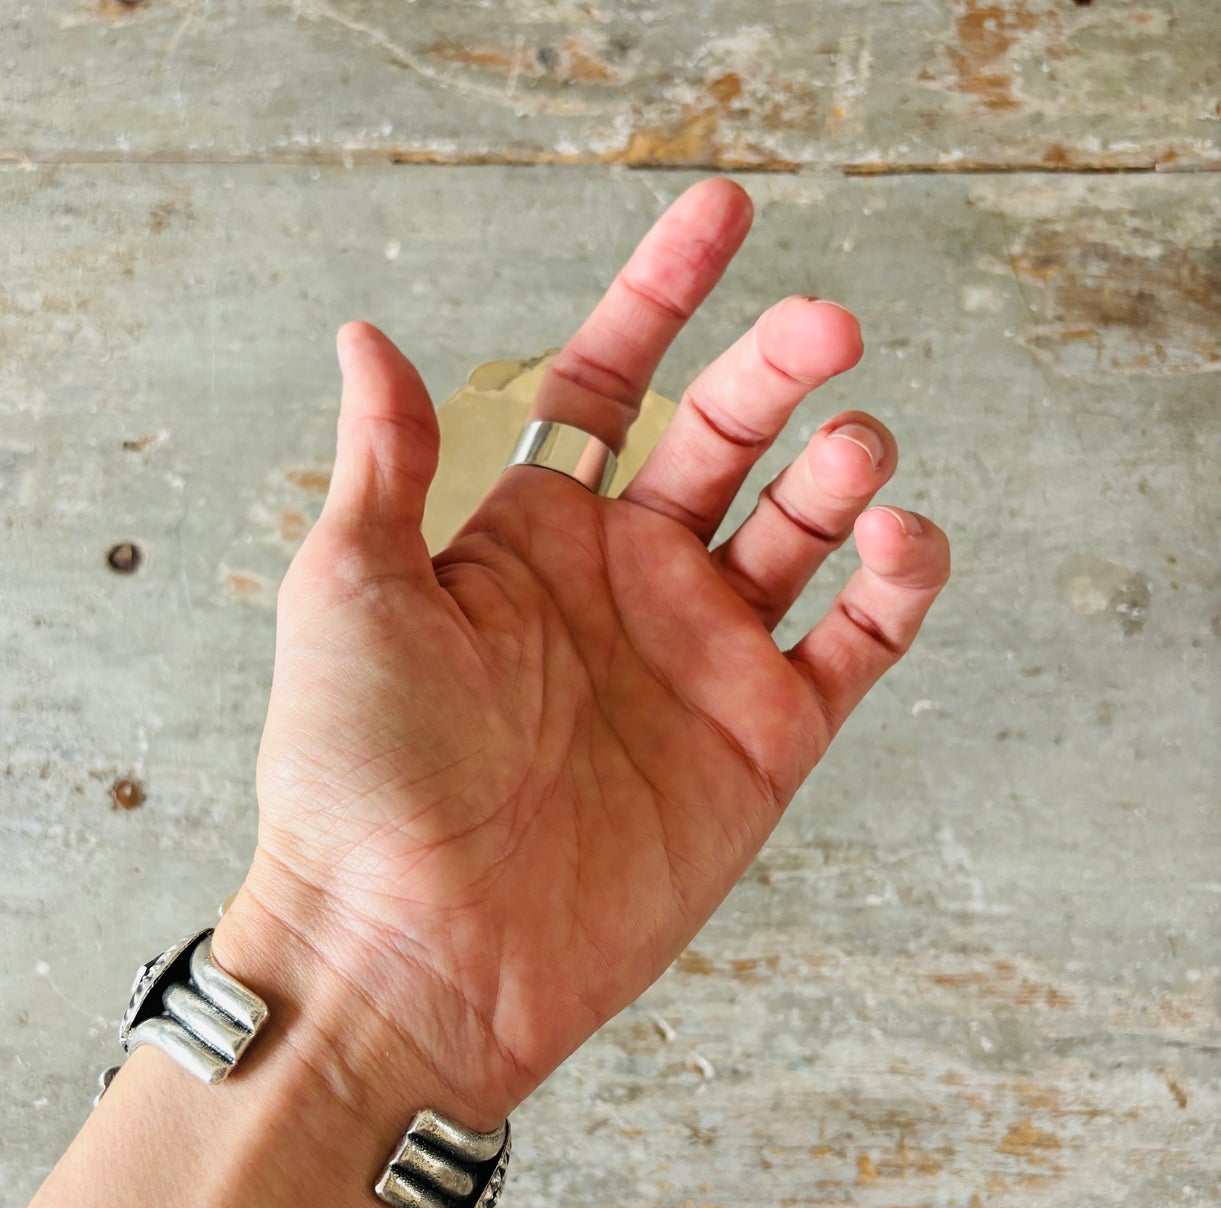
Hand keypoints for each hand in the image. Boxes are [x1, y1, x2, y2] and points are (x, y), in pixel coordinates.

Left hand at [215, 179, 948, 1125]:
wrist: (411, 952)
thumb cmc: (356, 775)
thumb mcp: (349, 592)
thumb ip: (386, 461)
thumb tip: (368, 338)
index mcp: (530, 539)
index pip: (610, 382)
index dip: (663, 293)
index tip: (722, 215)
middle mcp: (621, 589)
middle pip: (723, 439)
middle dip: (778, 368)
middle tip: (825, 325)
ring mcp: (697, 663)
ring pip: (803, 532)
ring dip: (842, 472)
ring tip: (852, 444)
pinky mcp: (760, 744)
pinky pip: (856, 646)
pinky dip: (896, 588)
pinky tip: (897, 544)